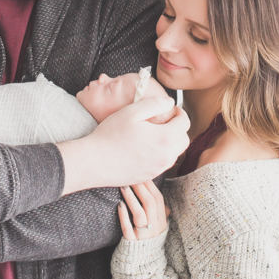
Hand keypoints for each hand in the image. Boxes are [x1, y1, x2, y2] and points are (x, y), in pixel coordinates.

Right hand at [57, 98, 189, 194]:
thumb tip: (169, 102)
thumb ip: (154, 104)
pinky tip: (147, 147)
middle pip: (184, 140)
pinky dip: (162, 153)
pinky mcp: (150, 176)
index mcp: (165, 138)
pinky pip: (164, 163)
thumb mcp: (131, 112)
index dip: (180, 112)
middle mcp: (166, 156)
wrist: (94, 162)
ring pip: (175, 153)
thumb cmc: (110, 135)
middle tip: (165, 120)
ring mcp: (158, 168)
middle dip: (179, 128)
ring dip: (171, 141)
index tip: (171, 109)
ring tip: (155, 133)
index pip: (185, 123)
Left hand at [116, 180, 167, 241]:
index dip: (150, 185)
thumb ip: (161, 216)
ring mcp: (144, 236)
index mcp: (162, 222)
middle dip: (140, 188)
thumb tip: (163, 202)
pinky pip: (128, 228)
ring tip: (124, 187)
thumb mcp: (158, 229)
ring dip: (131, 199)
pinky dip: (124, 216)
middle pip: (150, 204)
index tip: (141, 174)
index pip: (158, 199)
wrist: (143, 266)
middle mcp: (155, 229)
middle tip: (130, 177)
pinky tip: (119, 205)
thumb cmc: (148, 243)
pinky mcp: (132, 243)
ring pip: (140, 214)